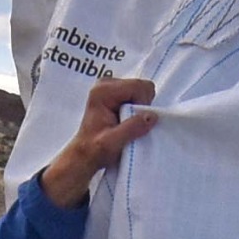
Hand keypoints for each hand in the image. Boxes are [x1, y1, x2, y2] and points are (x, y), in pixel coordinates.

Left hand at [41, 77, 157, 207]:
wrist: (86, 153)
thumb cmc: (95, 149)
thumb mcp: (114, 142)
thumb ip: (132, 128)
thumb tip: (151, 116)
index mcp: (103, 91)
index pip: (138, 87)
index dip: (143, 105)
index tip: (135, 122)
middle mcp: (106, 84)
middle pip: (141, 87)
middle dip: (142, 107)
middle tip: (130, 123)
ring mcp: (111, 87)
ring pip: (142, 92)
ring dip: (139, 110)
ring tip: (126, 123)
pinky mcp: (116, 94)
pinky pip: (138, 97)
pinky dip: (137, 110)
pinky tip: (126, 121)